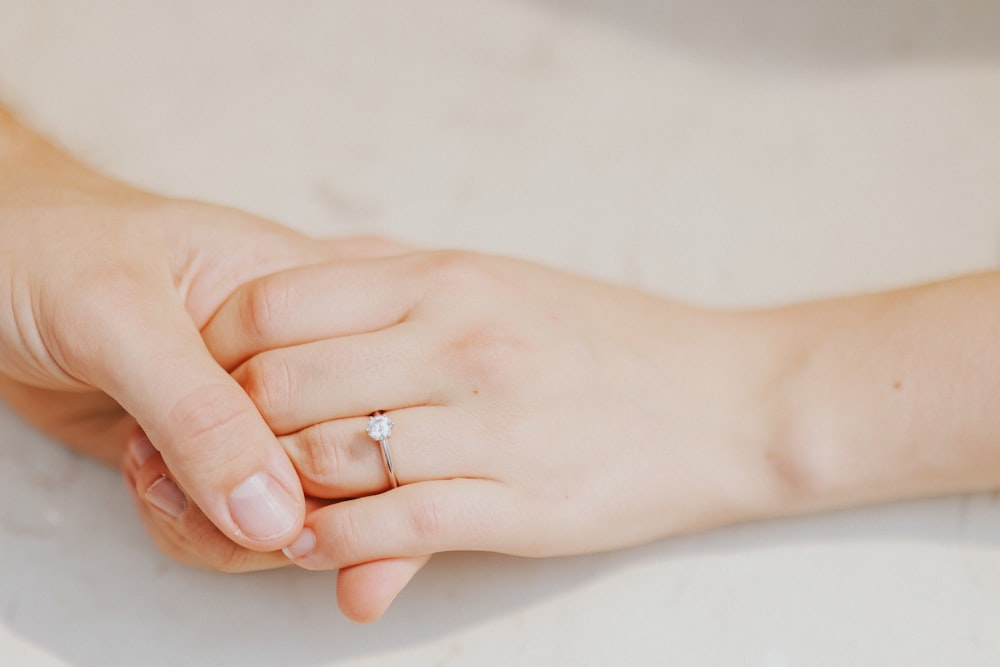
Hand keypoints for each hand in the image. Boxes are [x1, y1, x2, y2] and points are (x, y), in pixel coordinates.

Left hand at [0, 108, 330, 557]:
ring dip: (214, 522)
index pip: (374, 401)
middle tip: (167, 459)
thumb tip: (278, 518)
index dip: (327, 461)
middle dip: (261, 501)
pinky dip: (190, 527)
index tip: (241, 466)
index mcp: (317, 297)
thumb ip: (200, 414)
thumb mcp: (121, 316)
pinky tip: (143, 477)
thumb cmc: (51, 249)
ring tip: (147, 465)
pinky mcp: (219, 455)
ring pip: (297, 514)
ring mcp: (264, 414)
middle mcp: (305, 363)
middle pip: (347, 472)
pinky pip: (242, 527)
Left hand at [201, 249, 790, 614]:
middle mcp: (460, 341)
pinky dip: (328, 542)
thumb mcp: (501, 278)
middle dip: (233, 423)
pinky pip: (387, 526)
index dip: (219, 347)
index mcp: (446, 279)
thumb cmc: (604, 340)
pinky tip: (312, 544)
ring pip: (326, 458)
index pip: (275, 303)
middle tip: (227, 446)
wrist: (726, 401)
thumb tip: (302, 277)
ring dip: (275, 487)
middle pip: (281, 383)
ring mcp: (490, 423)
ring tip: (263, 497)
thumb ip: (397, 275)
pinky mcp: (519, 503)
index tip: (214, 379)